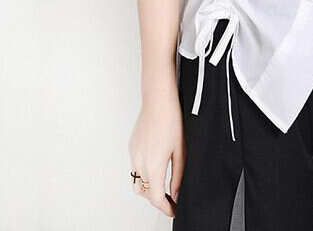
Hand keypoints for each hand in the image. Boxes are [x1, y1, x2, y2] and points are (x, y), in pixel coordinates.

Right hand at [128, 91, 184, 217]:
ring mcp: (133, 155)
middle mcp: (140, 163)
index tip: (173, 210)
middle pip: (144, 193)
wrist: (158, 101)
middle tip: (170, 198)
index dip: (166, 208)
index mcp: (154, 166)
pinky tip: (155, 164)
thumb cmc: (171, 121)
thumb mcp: (180, 151)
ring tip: (161, 183)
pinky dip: (143, 172)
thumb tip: (176, 191)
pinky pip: (134, 166)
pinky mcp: (131, 147)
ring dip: (147, 187)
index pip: (156, 198)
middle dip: (156, 199)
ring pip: (136, 181)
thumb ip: (178, 175)